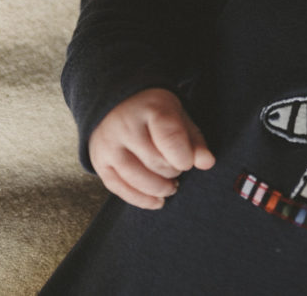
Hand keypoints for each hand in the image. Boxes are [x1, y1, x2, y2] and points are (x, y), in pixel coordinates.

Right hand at [88, 88, 215, 208]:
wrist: (116, 106)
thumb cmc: (156, 114)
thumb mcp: (179, 117)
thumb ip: (195, 141)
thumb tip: (207, 163)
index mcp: (151, 109)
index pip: (169, 136)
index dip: (183, 156)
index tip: (188, 163)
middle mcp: (125, 127)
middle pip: (155, 161)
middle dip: (173, 171)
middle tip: (178, 168)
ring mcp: (108, 146)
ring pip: (136, 178)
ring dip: (160, 188)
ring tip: (172, 187)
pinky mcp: (99, 163)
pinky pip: (119, 188)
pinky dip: (141, 199)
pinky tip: (158, 201)